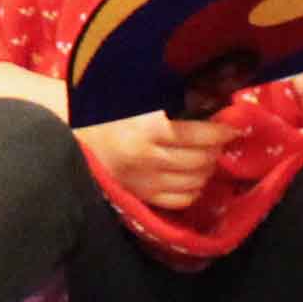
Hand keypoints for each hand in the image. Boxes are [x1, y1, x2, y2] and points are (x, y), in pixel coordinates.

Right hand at [76, 111, 234, 212]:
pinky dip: (194, 189)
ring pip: (196, 180)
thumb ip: (169, 103)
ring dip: (207, 168)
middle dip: (216, 148)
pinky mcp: (143, 196)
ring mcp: (146, 181)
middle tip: (218, 140)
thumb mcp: (134, 102)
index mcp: (147, 130)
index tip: (232, 126)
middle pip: (201, 158)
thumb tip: (211, 102)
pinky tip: (191, 177)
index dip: (222, 131)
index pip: (200, 134)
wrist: (71, 142)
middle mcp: (149, 159)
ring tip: (206, 157)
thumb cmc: (103, 117)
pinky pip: (182, 199)